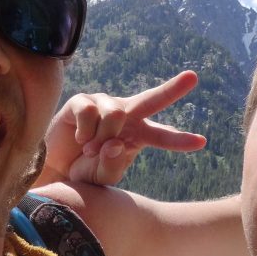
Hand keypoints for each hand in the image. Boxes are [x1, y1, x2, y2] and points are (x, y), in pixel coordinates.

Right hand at [37, 70, 206, 186]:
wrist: (55, 169)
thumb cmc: (84, 172)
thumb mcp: (101, 178)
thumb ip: (112, 165)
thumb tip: (116, 143)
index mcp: (137, 135)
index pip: (161, 136)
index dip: (180, 140)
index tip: (201, 142)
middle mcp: (125, 116)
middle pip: (152, 99)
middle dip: (173, 89)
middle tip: (193, 77)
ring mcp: (104, 105)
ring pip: (116, 114)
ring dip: (102, 137)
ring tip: (90, 150)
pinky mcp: (82, 101)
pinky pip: (90, 111)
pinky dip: (86, 130)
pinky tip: (80, 139)